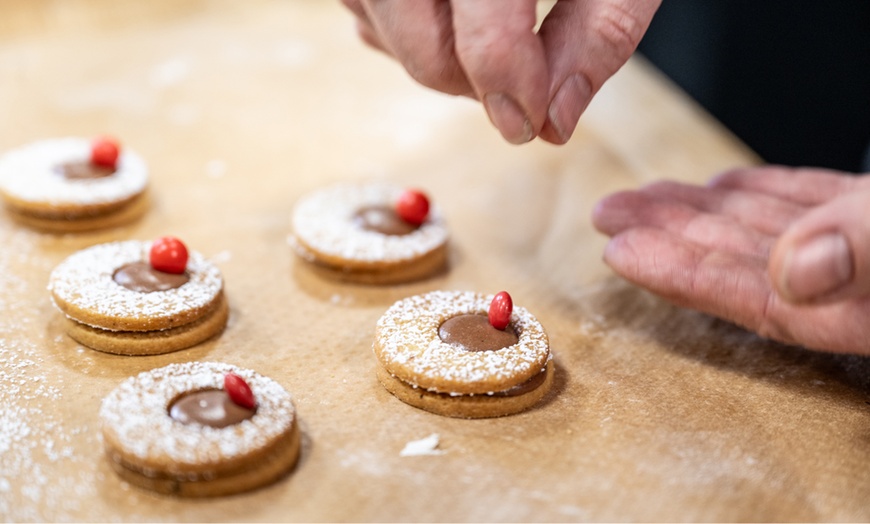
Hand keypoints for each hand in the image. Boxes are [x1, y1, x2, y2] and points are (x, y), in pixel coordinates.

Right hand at [341, 0, 660, 144]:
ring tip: (492, 45)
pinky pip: (364, 10)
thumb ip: (599, 34)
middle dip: (470, 85)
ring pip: (381, 29)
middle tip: (517, 92)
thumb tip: (554, 118)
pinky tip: (453, 19)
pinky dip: (405, 33)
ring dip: (437, 60)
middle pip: (420, 41)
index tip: (536, 122)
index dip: (513, 90)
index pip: (486, 32)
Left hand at [592, 166, 869, 353]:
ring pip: (777, 232)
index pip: (756, 300)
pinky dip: (770, 194)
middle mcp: (863, 288)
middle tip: (610, 214)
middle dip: (675, 237)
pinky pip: (820, 207)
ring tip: (650, 195)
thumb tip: (791, 272)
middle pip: (749, 265)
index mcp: (867, 310)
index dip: (681, 275)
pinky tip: (729, 184)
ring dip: (711, 212)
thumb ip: (866, 250)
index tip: (621, 250)